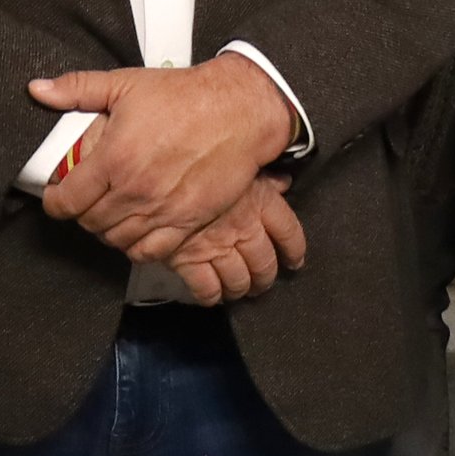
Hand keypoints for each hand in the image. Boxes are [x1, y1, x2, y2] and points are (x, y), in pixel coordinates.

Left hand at [29, 54, 296, 261]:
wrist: (237, 112)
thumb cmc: (183, 96)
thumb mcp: (125, 83)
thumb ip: (77, 89)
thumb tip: (38, 90)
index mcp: (114, 158)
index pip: (67, 200)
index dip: (54, 202)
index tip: (56, 197)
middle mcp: (135, 190)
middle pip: (90, 223)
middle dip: (82, 214)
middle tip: (86, 201)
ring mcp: (162, 211)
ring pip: (117, 240)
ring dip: (108, 231)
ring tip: (110, 214)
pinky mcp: (187, 223)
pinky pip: (150, 252)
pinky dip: (137, 246)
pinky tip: (136, 230)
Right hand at [165, 176, 306, 305]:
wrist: (159, 172)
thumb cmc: (203, 160)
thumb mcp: (239, 162)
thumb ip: (263, 177)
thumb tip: (284, 182)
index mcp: (260, 201)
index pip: (289, 232)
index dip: (295, 250)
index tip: (295, 260)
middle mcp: (243, 229)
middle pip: (264, 264)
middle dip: (265, 277)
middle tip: (263, 281)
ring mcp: (217, 247)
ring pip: (239, 280)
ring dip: (241, 287)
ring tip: (240, 289)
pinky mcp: (189, 261)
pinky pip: (206, 288)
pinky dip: (211, 295)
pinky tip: (213, 294)